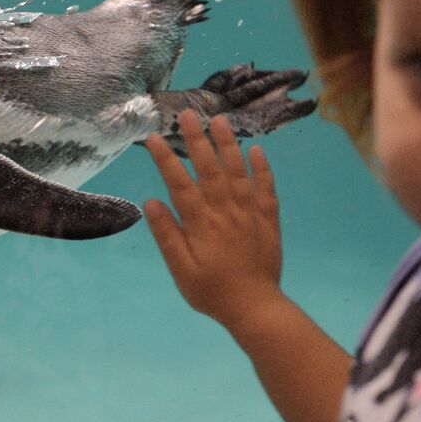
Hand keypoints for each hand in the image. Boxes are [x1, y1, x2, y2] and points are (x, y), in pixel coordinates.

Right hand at [144, 110, 284, 329]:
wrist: (255, 307)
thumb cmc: (211, 292)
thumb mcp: (181, 270)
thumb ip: (167, 236)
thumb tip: (152, 202)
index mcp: (200, 223)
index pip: (179, 183)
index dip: (167, 159)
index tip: (155, 137)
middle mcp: (225, 211)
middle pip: (209, 168)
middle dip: (197, 139)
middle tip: (188, 113)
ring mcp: (249, 212)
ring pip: (238, 172)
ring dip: (228, 145)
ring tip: (221, 120)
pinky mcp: (268, 219)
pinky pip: (266, 188)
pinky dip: (262, 168)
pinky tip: (256, 150)